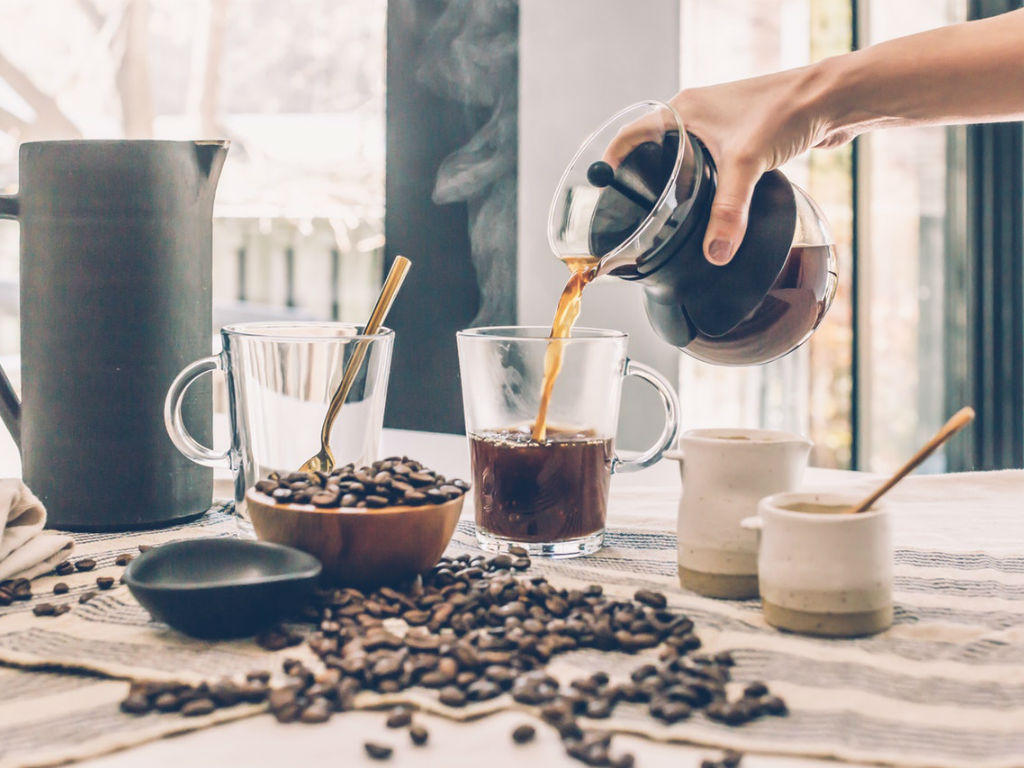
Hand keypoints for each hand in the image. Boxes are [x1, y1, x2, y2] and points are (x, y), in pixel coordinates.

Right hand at [605, 65, 849, 265]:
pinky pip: (711, 163)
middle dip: (644, 179)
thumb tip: (714, 254)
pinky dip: (705, 183)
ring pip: (684, 158)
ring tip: (668, 215)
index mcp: (682, 110)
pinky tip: (710, 205)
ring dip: (676, 183)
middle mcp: (696, 115)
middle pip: (654, 150)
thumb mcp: (747, 165)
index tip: (602, 190)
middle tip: (637, 212)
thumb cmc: (786, 110)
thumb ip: (728, 213)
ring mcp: (719, 126)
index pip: (631, 136)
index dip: (612, 162)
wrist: (832, 98)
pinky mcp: (742, 137)